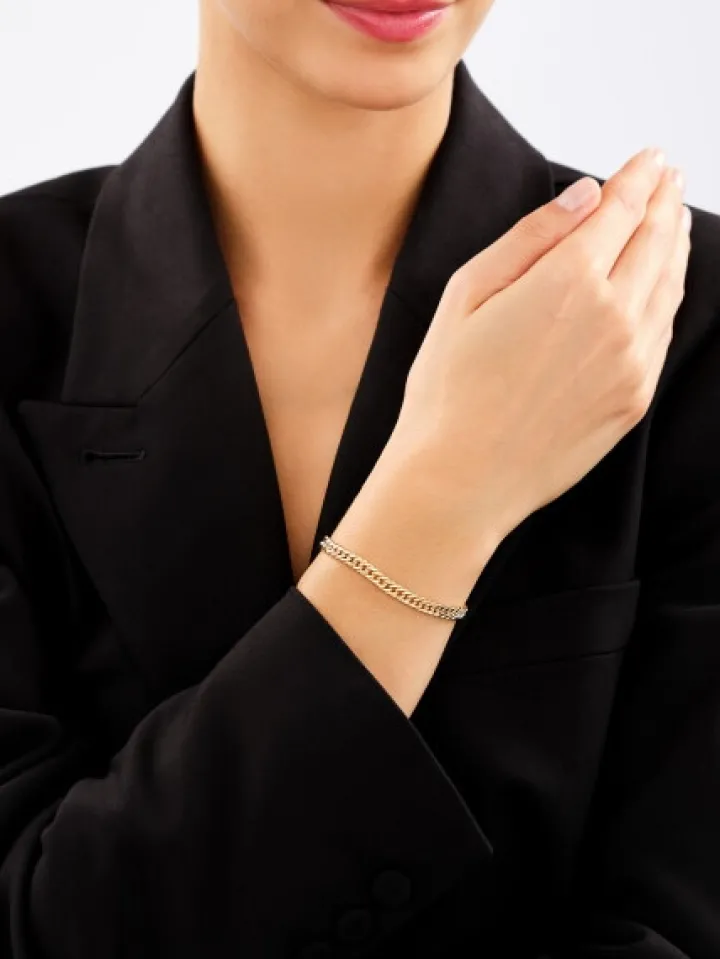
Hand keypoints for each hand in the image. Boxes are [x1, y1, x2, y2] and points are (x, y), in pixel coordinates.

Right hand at [385, 147, 690, 541]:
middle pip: (657, 241)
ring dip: (675, 245)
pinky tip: (661, 285)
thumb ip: (531, 238)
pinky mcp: (634, 398)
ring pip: (670, 286)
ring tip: (672, 222)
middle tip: (668, 177)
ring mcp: (632, 362)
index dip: (638, 177)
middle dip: (664, 202)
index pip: (622, 209)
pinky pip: (663, 332)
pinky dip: (669, 296)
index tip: (649, 157)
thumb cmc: (448, 390)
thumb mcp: (467, 294)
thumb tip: (586, 196)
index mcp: (569, 281)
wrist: (460, 480)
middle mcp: (615, 317)